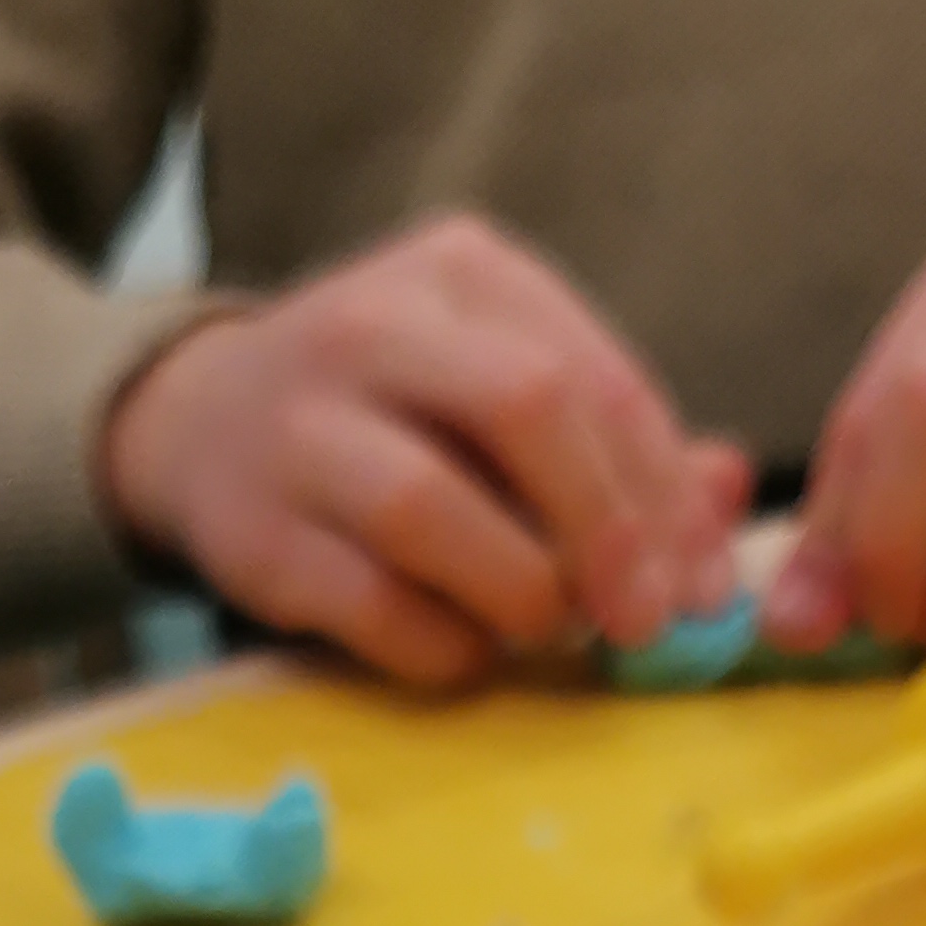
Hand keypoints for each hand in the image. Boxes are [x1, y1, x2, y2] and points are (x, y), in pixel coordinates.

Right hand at [104, 214, 748, 688]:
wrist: (198, 423)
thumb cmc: (392, 417)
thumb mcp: (501, 389)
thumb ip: (617, 440)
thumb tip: (728, 490)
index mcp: (462, 272)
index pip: (596, 377)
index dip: (667, 496)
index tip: (705, 590)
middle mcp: (374, 323)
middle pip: (527, 409)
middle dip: (608, 530)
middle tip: (644, 624)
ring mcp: (301, 426)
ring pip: (434, 509)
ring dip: (520, 593)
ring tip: (546, 631)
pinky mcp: (254, 531)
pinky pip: (370, 604)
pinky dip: (442, 645)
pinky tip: (467, 653)